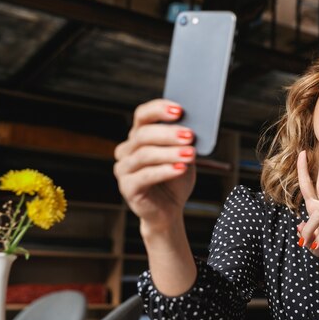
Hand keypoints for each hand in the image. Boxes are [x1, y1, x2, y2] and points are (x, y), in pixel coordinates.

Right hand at [113, 99, 195, 229]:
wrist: (170, 210)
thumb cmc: (176, 180)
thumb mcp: (185, 156)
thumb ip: (185, 142)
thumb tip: (194, 126)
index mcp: (138, 136)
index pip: (142, 115)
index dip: (159, 109)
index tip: (180, 110)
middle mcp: (126, 150)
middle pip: (143, 134)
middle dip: (168, 133)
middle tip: (190, 135)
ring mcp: (123, 169)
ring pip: (145, 154)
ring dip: (170, 152)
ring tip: (190, 154)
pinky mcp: (127, 188)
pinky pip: (145, 176)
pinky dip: (165, 170)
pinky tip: (181, 168)